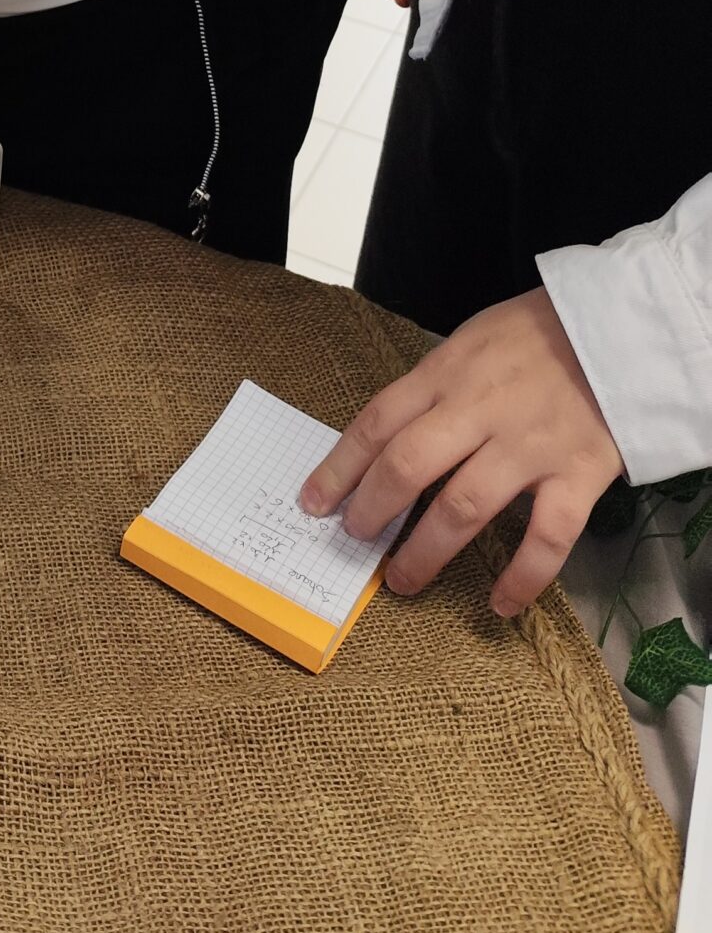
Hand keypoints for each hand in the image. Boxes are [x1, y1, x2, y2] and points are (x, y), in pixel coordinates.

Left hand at [299, 288, 625, 617]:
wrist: (618, 328)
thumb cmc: (534, 335)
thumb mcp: (468, 343)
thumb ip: (433, 389)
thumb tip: (387, 440)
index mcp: (446, 374)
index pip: (378, 422)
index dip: (340, 466)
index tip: (314, 501)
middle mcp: (480, 410)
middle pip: (408, 465)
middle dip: (373, 509)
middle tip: (354, 540)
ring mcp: (529, 445)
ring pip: (464, 506)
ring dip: (427, 550)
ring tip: (401, 579)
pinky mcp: (578, 474)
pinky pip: (547, 536)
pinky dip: (522, 576)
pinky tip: (500, 603)